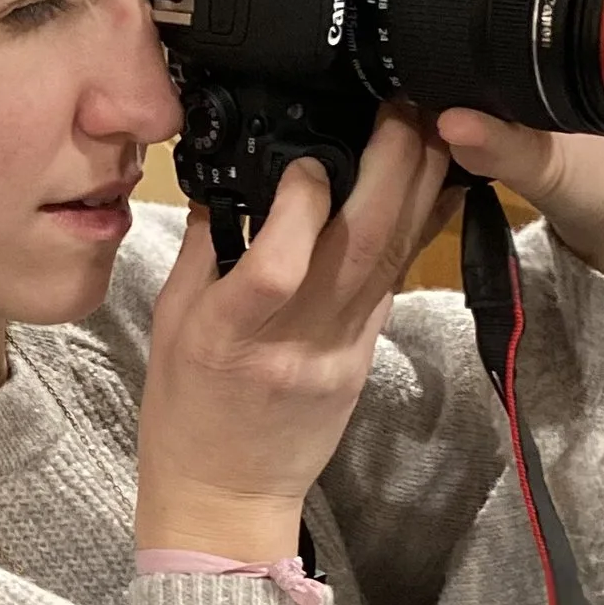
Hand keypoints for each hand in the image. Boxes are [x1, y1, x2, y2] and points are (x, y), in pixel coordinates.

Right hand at [135, 98, 457, 559]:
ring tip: (430, 127)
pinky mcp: (365, 358)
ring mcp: (339, 352)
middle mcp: (293, 342)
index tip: (304, 156)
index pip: (278, 266)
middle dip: (390, 169)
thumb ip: (206, 247)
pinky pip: (395, 283)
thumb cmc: (186, 411)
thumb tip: (236, 175)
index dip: (300, 204)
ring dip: (420, 188)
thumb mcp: (172, 324)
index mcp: (229, 335)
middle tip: (403, 108)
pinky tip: (431, 185)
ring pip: (392, 260)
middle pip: (360, 249)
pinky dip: (416, 229)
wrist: (226, 496)